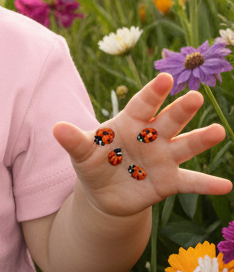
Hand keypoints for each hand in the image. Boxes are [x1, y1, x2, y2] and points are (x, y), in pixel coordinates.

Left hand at [53, 72, 231, 217]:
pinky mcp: (170, 181)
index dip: (153, 93)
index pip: (142, 104)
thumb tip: (56, 128)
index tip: (165, 79)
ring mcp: (164, 158)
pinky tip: (227, 186)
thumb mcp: (82, 152)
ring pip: (184, 146)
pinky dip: (207, 184)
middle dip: (180, 110)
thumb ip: (74, 140)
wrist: (105, 193)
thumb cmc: (96, 162)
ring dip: (200, 140)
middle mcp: (152, 136)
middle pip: (168, 120)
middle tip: (194, 97)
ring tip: (218, 132)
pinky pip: (190, 182)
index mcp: (130, 122)